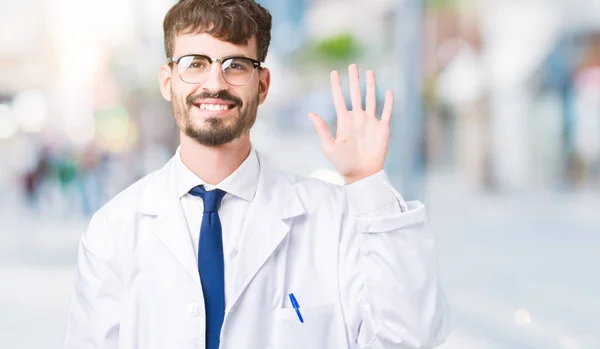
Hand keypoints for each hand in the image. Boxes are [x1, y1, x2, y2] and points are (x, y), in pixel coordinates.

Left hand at [309, 64, 393, 183]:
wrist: (361, 175)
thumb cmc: (343, 164)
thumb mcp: (329, 147)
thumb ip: (322, 129)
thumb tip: (311, 113)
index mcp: (344, 121)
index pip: (339, 99)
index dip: (336, 86)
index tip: (333, 73)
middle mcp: (358, 119)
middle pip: (355, 94)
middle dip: (354, 80)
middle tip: (352, 66)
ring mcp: (370, 122)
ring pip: (371, 99)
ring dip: (371, 86)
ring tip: (370, 72)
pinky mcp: (382, 129)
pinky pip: (386, 112)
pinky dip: (388, 102)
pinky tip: (389, 91)